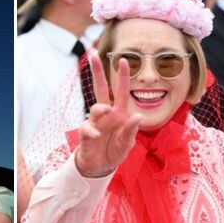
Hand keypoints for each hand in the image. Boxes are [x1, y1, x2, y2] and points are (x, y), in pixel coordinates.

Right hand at [74, 52, 141, 177]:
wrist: (100, 167)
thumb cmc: (115, 151)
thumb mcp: (127, 143)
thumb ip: (131, 130)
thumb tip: (137, 116)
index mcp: (119, 113)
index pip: (121, 91)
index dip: (122, 76)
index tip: (123, 59)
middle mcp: (106, 114)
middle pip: (100, 89)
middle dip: (97, 72)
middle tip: (93, 55)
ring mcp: (95, 122)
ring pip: (95, 108)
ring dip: (100, 108)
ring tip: (105, 111)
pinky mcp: (86, 134)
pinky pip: (87, 129)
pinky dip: (92, 131)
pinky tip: (96, 135)